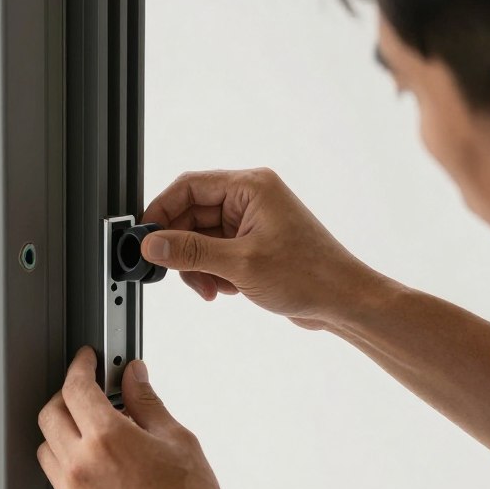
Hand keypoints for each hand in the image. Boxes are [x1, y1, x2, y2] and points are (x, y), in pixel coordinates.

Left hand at [37, 347, 236, 488]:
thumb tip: (134, 376)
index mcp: (107, 438)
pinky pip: (57, 480)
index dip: (80, 367)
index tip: (87, 361)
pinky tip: (98, 466)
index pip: (75, 387)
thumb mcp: (177, 440)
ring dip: (63, 431)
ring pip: (47, 448)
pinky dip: (69, 464)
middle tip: (88, 392)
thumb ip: (147, 402)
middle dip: (66, 396)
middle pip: (50, 414)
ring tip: (94, 432)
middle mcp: (81, 464)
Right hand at [141, 167, 379, 328]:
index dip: (161, 211)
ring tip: (210, 289)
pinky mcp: (253, 245)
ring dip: (197, 267)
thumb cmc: (309, 275)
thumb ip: (191, 252)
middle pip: (191, 214)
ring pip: (201, 238)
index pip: (189, 186)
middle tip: (176, 274)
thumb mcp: (241, 264)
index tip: (145, 238)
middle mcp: (250, 198)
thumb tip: (152, 244)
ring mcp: (252, 222)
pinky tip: (225, 291)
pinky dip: (212, 273)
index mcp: (250, 187)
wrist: (344, 302)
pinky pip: (216, 253)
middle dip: (182, 248)